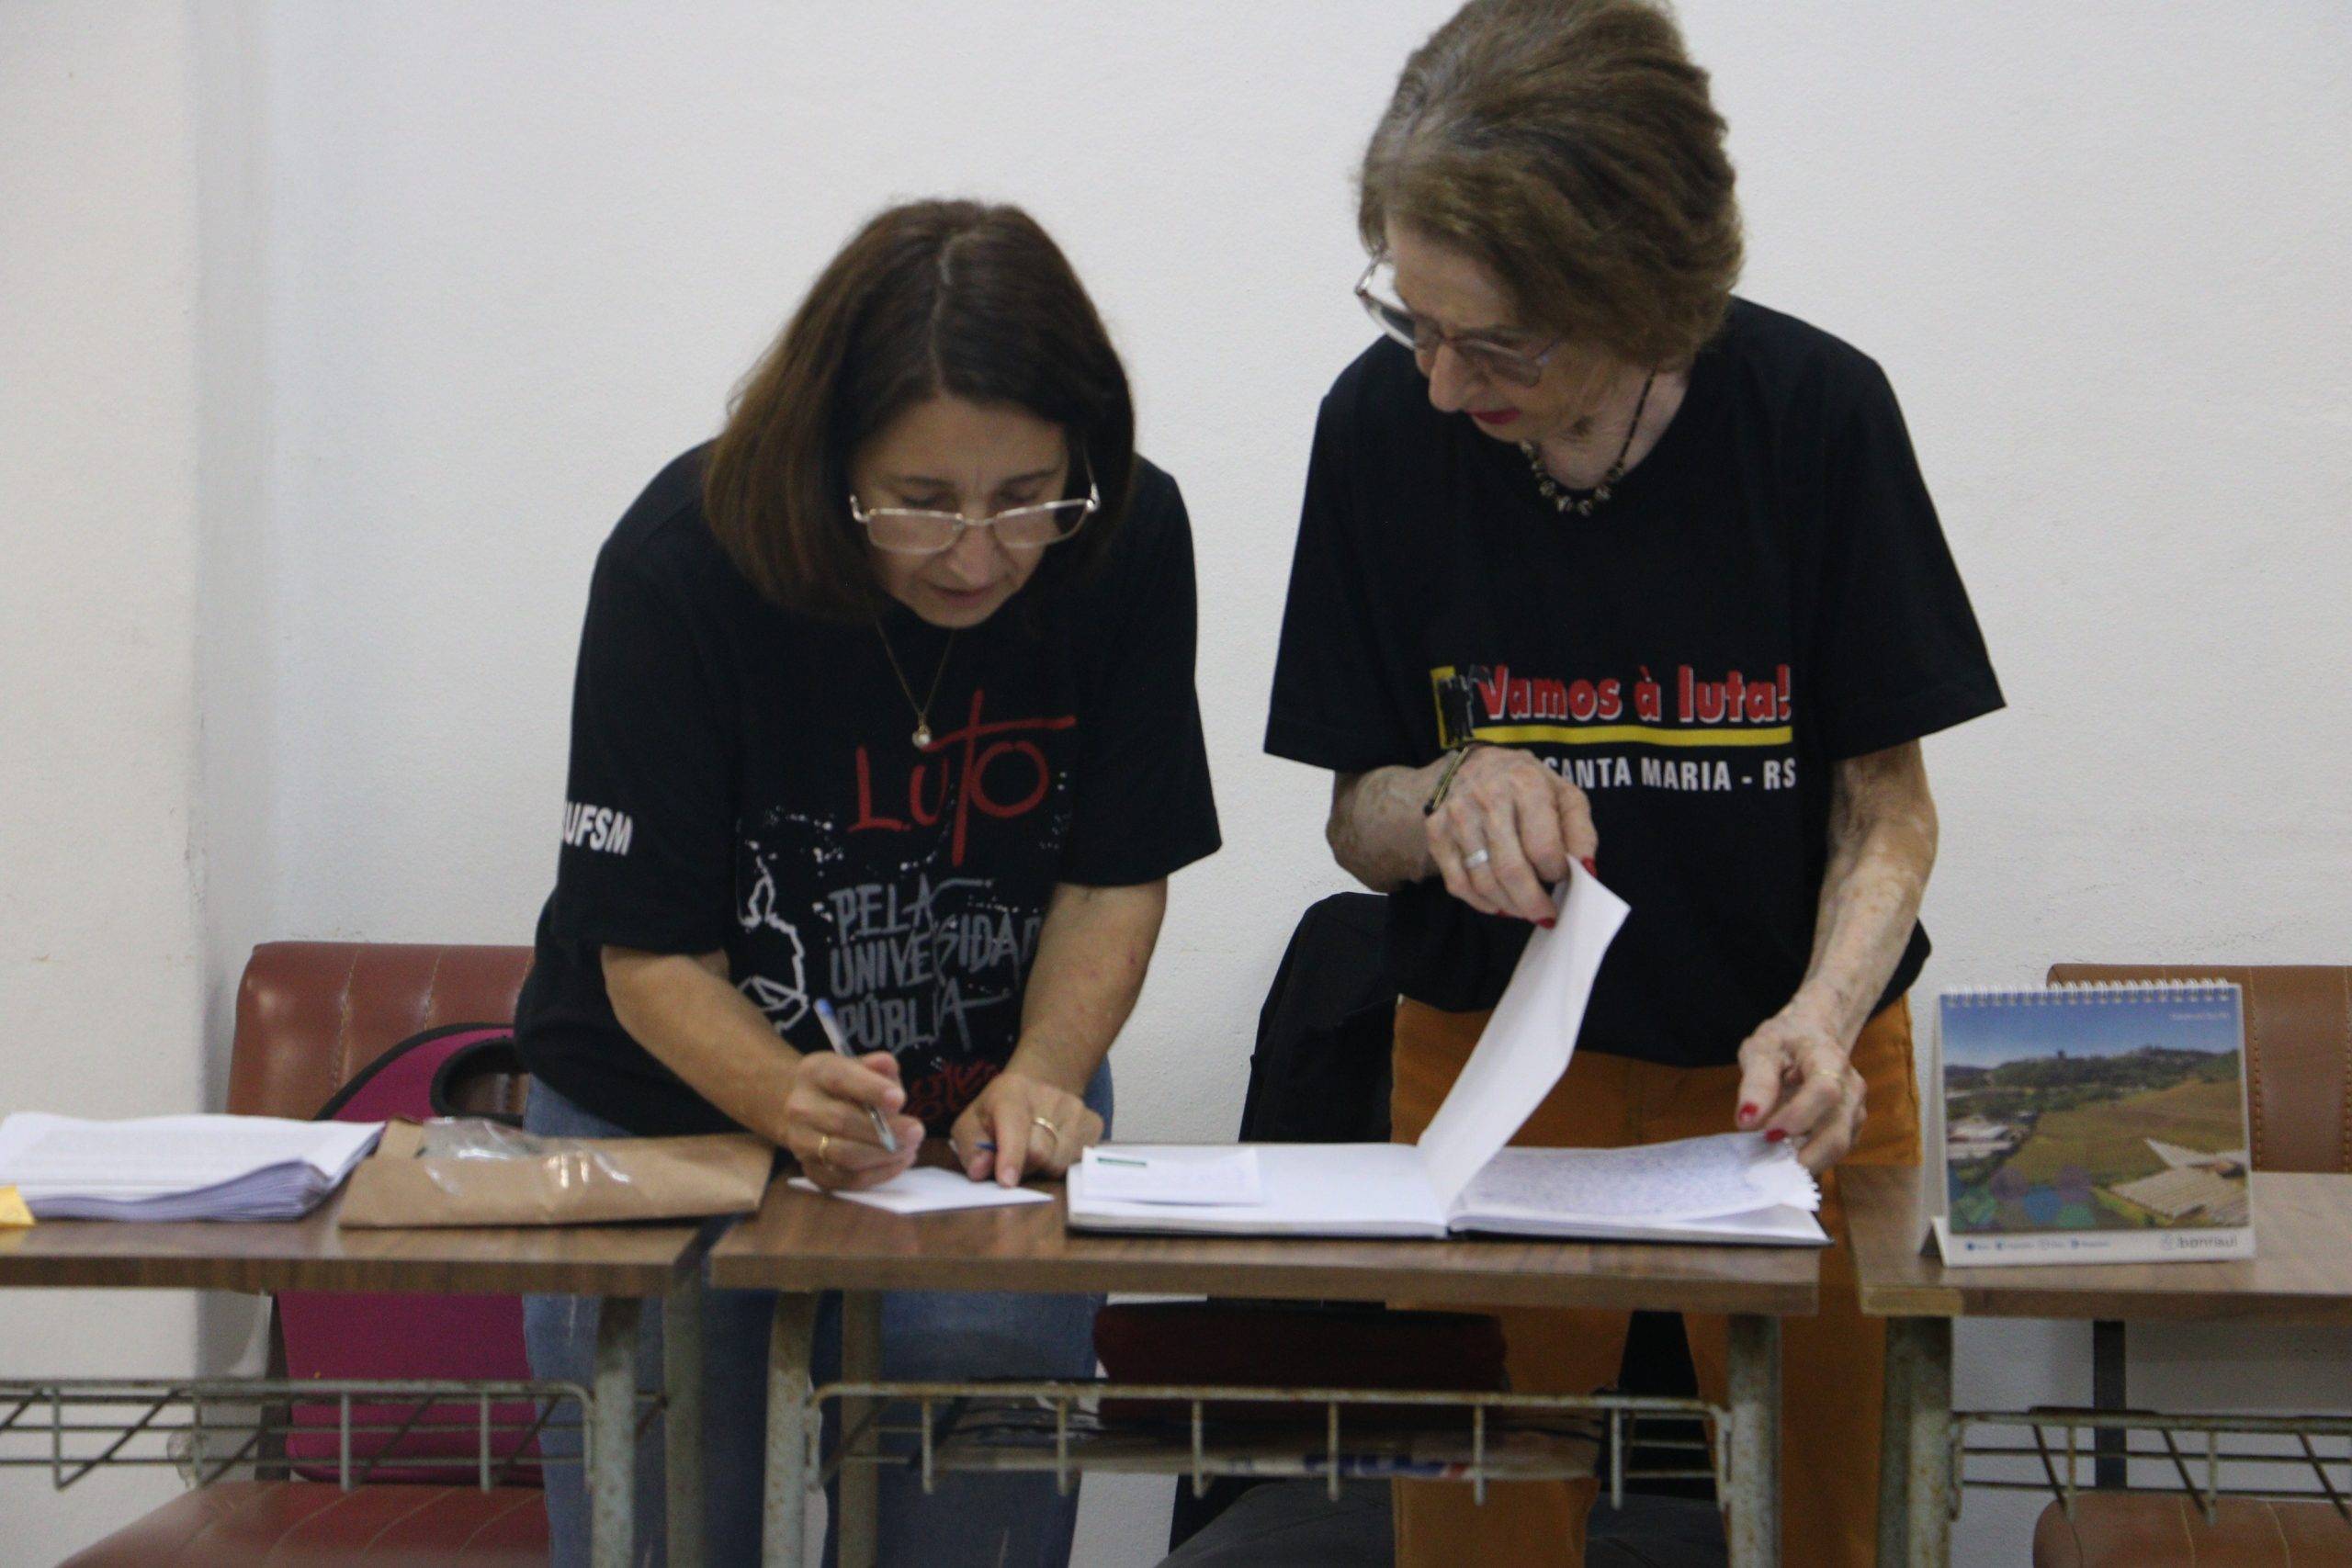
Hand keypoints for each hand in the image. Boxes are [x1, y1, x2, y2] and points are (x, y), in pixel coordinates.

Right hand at [778, 1050, 924, 1191]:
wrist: (808, 1109)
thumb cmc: (845, 1085)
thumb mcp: (859, 1066)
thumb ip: (877, 1066)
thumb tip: (887, 1067)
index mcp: (814, 1073)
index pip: (840, 1079)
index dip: (871, 1090)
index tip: (900, 1100)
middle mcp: (801, 1107)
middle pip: (842, 1122)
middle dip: (885, 1130)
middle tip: (917, 1131)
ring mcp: (801, 1142)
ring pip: (844, 1155)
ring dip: (884, 1154)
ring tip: (911, 1147)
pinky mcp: (811, 1170)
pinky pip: (847, 1179)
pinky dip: (879, 1174)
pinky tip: (900, 1161)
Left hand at [950, 1068, 1103, 1187]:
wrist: (1037, 1089)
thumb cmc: (997, 1113)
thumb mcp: (972, 1124)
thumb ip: (971, 1147)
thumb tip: (980, 1171)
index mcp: (1012, 1090)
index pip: (1014, 1126)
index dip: (1010, 1156)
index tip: (1007, 1181)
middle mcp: (1049, 1095)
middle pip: (1038, 1152)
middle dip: (1021, 1168)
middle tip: (1011, 1165)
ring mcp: (1076, 1108)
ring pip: (1059, 1162)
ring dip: (1041, 1170)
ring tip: (1032, 1154)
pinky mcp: (1093, 1123)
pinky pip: (1077, 1162)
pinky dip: (1061, 1165)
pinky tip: (1052, 1150)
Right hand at [1424, 746, 1597, 923]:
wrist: (1477, 765)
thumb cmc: (1529, 786)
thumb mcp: (1565, 796)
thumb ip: (1581, 832)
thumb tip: (1586, 871)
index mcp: (1525, 784)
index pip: (1544, 848)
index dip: (1558, 873)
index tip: (1564, 877)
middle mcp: (1486, 797)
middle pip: (1511, 870)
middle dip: (1534, 903)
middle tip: (1547, 915)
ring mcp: (1457, 816)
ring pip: (1483, 882)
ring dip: (1510, 906)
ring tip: (1525, 909)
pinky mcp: (1436, 832)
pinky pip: (1458, 883)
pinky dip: (1481, 903)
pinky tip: (1499, 902)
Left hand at [1734, 1009, 1866, 1172]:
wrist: (1812, 1034)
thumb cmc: (1784, 1040)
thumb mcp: (1761, 1049)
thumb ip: (1756, 1082)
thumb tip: (1747, 1120)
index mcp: (1829, 1059)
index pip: (1824, 1090)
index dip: (1798, 1116)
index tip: (1768, 1133)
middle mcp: (1851, 1088)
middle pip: (1838, 1132)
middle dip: (1803, 1155)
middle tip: (1768, 1162)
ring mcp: (1855, 1110)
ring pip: (1839, 1148)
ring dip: (1805, 1161)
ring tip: (1773, 1160)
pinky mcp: (1850, 1127)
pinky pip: (1835, 1153)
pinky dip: (1810, 1161)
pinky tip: (1785, 1157)